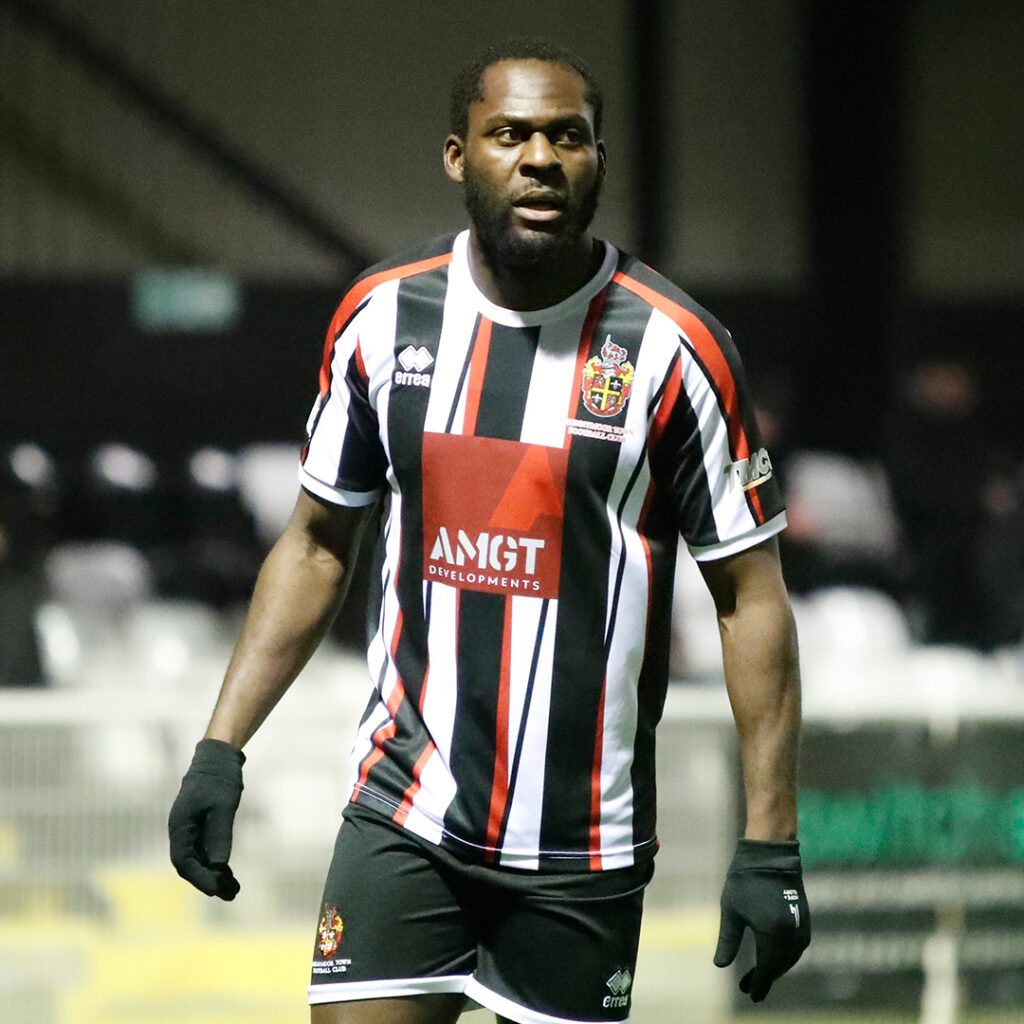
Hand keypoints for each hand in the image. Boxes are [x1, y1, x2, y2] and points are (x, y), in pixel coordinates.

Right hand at [168, 738, 244, 899]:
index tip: (217, 891)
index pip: (184, 862)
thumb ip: (219, 836)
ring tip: (235, 890)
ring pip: (198, 860)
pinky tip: (230, 874)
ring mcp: (189, 830)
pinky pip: (204, 852)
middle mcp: (181, 831)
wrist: (218, 758)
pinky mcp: (199, 827)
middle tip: (232, 895)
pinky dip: (216, 864)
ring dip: (214, 875)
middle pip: (190, 865)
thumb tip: (218, 867)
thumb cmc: (219, 780)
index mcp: (180, 826)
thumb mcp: (224, 808)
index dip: (200, 879)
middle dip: (209, 882)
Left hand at [713, 838, 810, 1000]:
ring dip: (775, 968)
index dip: (758, 985)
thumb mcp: (731, 910)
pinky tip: (772, 956)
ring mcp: (801, 928)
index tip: (749, 996)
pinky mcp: (805, 920)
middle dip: (765, 978)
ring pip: (789, 959)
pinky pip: (796, 948)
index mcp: (772, 935)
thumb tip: (720, 966)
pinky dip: (784, 957)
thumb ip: (727, 941)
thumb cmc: (745, 879)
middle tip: (748, 986)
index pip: (767, 970)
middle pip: (779, 967)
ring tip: (758, 973)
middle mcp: (791, 936)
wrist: (771, 854)